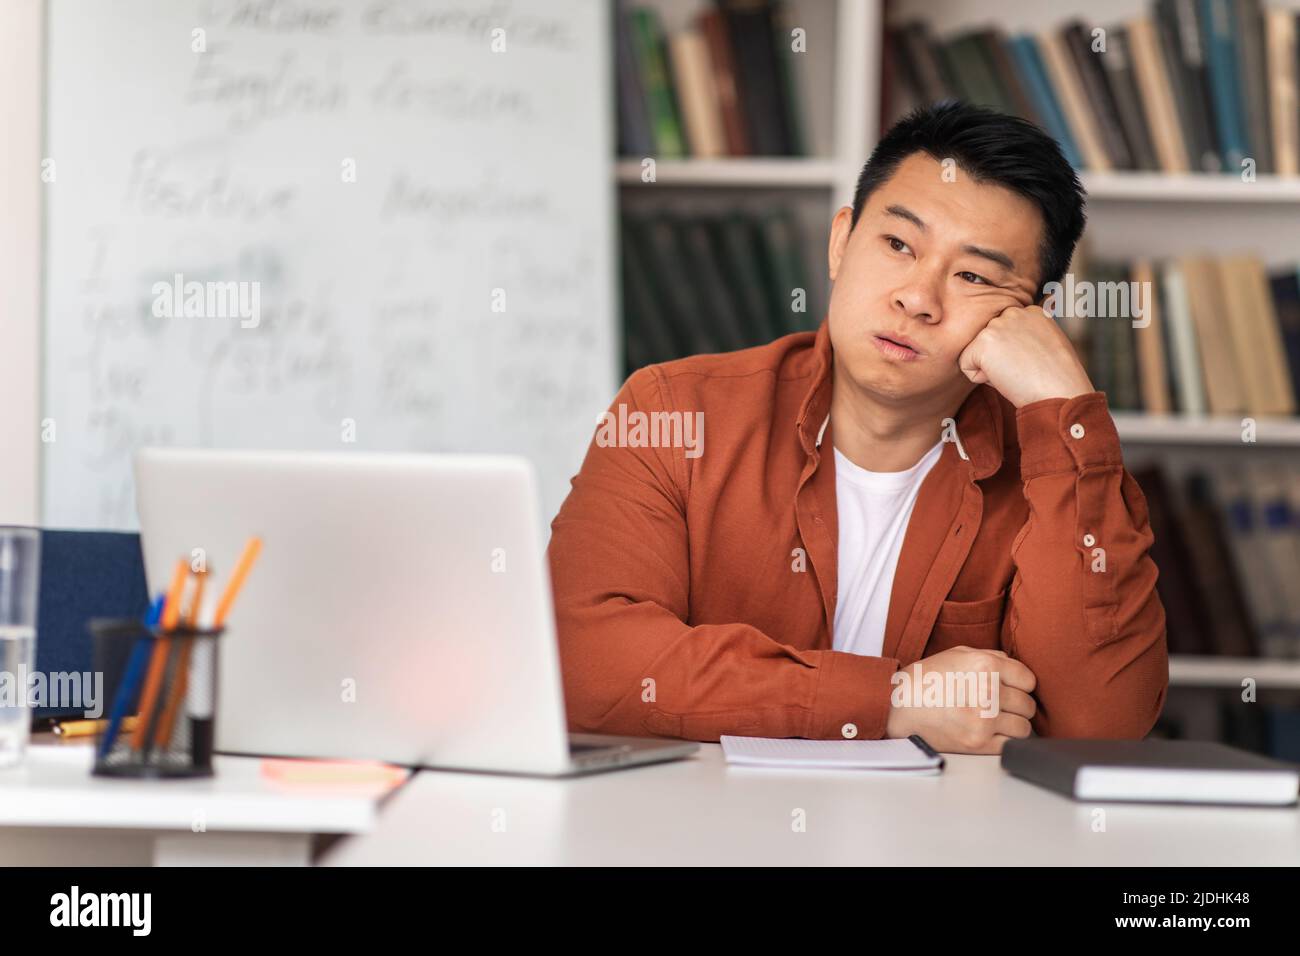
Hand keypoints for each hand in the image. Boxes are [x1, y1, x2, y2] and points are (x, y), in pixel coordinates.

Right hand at [884, 645, 1036, 754]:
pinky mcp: (977, 742)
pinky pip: (1011, 745)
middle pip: (1027, 705)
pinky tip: (990, 733)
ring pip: (1024, 728)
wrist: (899, 706)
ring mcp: (983, 719)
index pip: (1028, 680)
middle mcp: (987, 691)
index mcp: (985, 665)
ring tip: (994, 721)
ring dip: (1013, 726)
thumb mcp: (959, 654)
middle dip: (1016, 706)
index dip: (1019, 685)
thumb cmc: (929, 678)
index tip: (1007, 689)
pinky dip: (1004, 741)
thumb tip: (1019, 672)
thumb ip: (993, 657)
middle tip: (998, 706)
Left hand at [957, 304, 1093, 407]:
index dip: (1013, 356)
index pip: (1003, 335)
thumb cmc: (1056, 379)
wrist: (1060, 391)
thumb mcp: (1048, 346)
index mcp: (1031, 312)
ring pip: (976, 353)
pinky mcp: (984, 341)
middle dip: (1000, 361)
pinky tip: (1005, 377)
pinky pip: (966, 365)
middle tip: (1024, 370)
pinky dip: (981, 379)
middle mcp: (1013, 312)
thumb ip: (1027, 336)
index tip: (1032, 363)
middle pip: (988, 343)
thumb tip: (1009, 345)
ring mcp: (997, 325)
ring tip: (1017, 373)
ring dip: (991, 370)